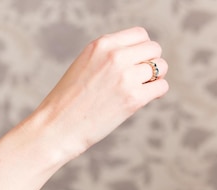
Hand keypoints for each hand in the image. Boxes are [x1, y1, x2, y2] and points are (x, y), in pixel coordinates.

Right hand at [31, 26, 168, 158]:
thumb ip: (109, 55)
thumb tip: (143, 55)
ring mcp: (125, 77)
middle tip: (137, 79)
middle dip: (150, 62)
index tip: (134, 63)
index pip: (140, 34)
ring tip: (137, 89)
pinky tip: (141, 100)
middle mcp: (115, 56)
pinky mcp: (133, 99)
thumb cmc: (68, 101)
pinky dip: (156, 93)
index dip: (141, 49)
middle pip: (154, 48)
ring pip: (161, 67)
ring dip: (154, 78)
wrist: (55, 128)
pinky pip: (161, 87)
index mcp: (101, 45)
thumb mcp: (84, 66)